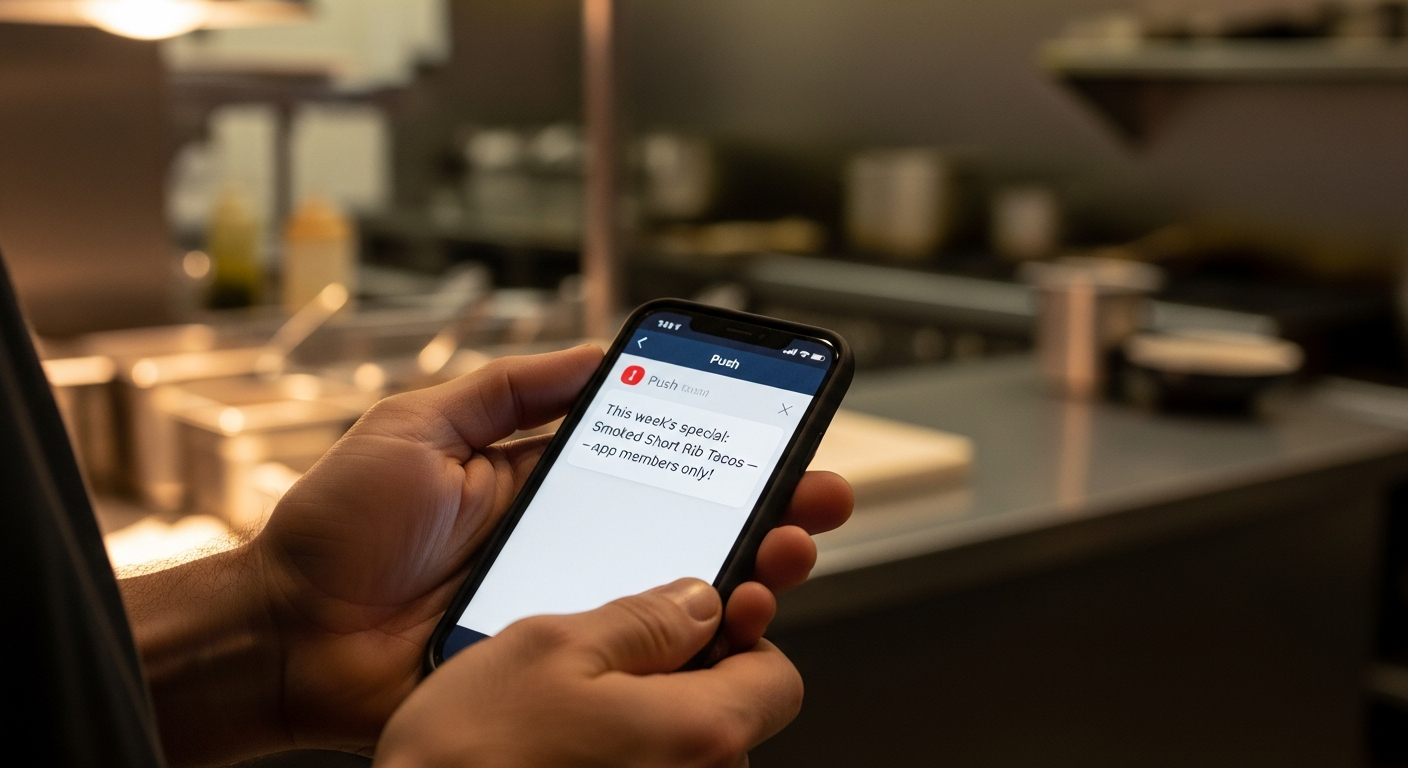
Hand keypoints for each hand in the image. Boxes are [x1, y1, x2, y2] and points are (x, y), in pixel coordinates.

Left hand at [225, 345, 847, 757]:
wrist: (288, 633)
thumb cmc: (340, 529)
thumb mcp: (420, 425)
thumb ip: (508, 387)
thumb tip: (598, 350)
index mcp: (547, 484)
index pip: (658, 460)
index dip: (725, 449)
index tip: (784, 431)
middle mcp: (575, 545)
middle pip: (692, 529)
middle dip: (767, 511)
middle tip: (817, 500)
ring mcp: (571, 610)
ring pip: (683, 598)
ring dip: (750, 575)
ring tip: (782, 555)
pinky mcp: (558, 671)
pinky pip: (641, 662)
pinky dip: (698, 649)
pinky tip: (734, 626)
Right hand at [377, 579, 800, 767]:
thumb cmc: (466, 759)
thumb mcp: (550, 650)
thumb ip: (642, 620)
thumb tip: (699, 600)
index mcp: (698, 733)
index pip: (780, 679)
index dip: (745, 639)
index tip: (705, 615)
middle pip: (729, 716)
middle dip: (687, 677)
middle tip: (621, 652)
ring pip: (679, 749)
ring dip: (645, 716)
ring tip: (571, 701)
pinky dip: (617, 752)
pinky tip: (558, 738)